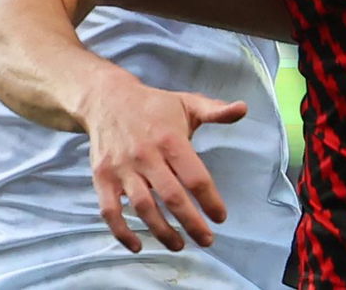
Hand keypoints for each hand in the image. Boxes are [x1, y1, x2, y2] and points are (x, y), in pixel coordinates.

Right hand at [81, 66, 246, 252]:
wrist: (107, 99)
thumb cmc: (154, 106)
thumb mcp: (187, 103)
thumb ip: (215, 111)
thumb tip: (243, 109)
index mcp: (170, 139)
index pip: (195, 177)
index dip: (210, 200)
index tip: (221, 217)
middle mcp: (146, 155)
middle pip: (172, 197)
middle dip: (191, 223)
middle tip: (207, 240)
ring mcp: (122, 168)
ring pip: (143, 207)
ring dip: (162, 231)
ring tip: (179, 245)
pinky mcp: (102, 178)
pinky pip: (110, 210)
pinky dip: (122, 232)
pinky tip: (138, 245)